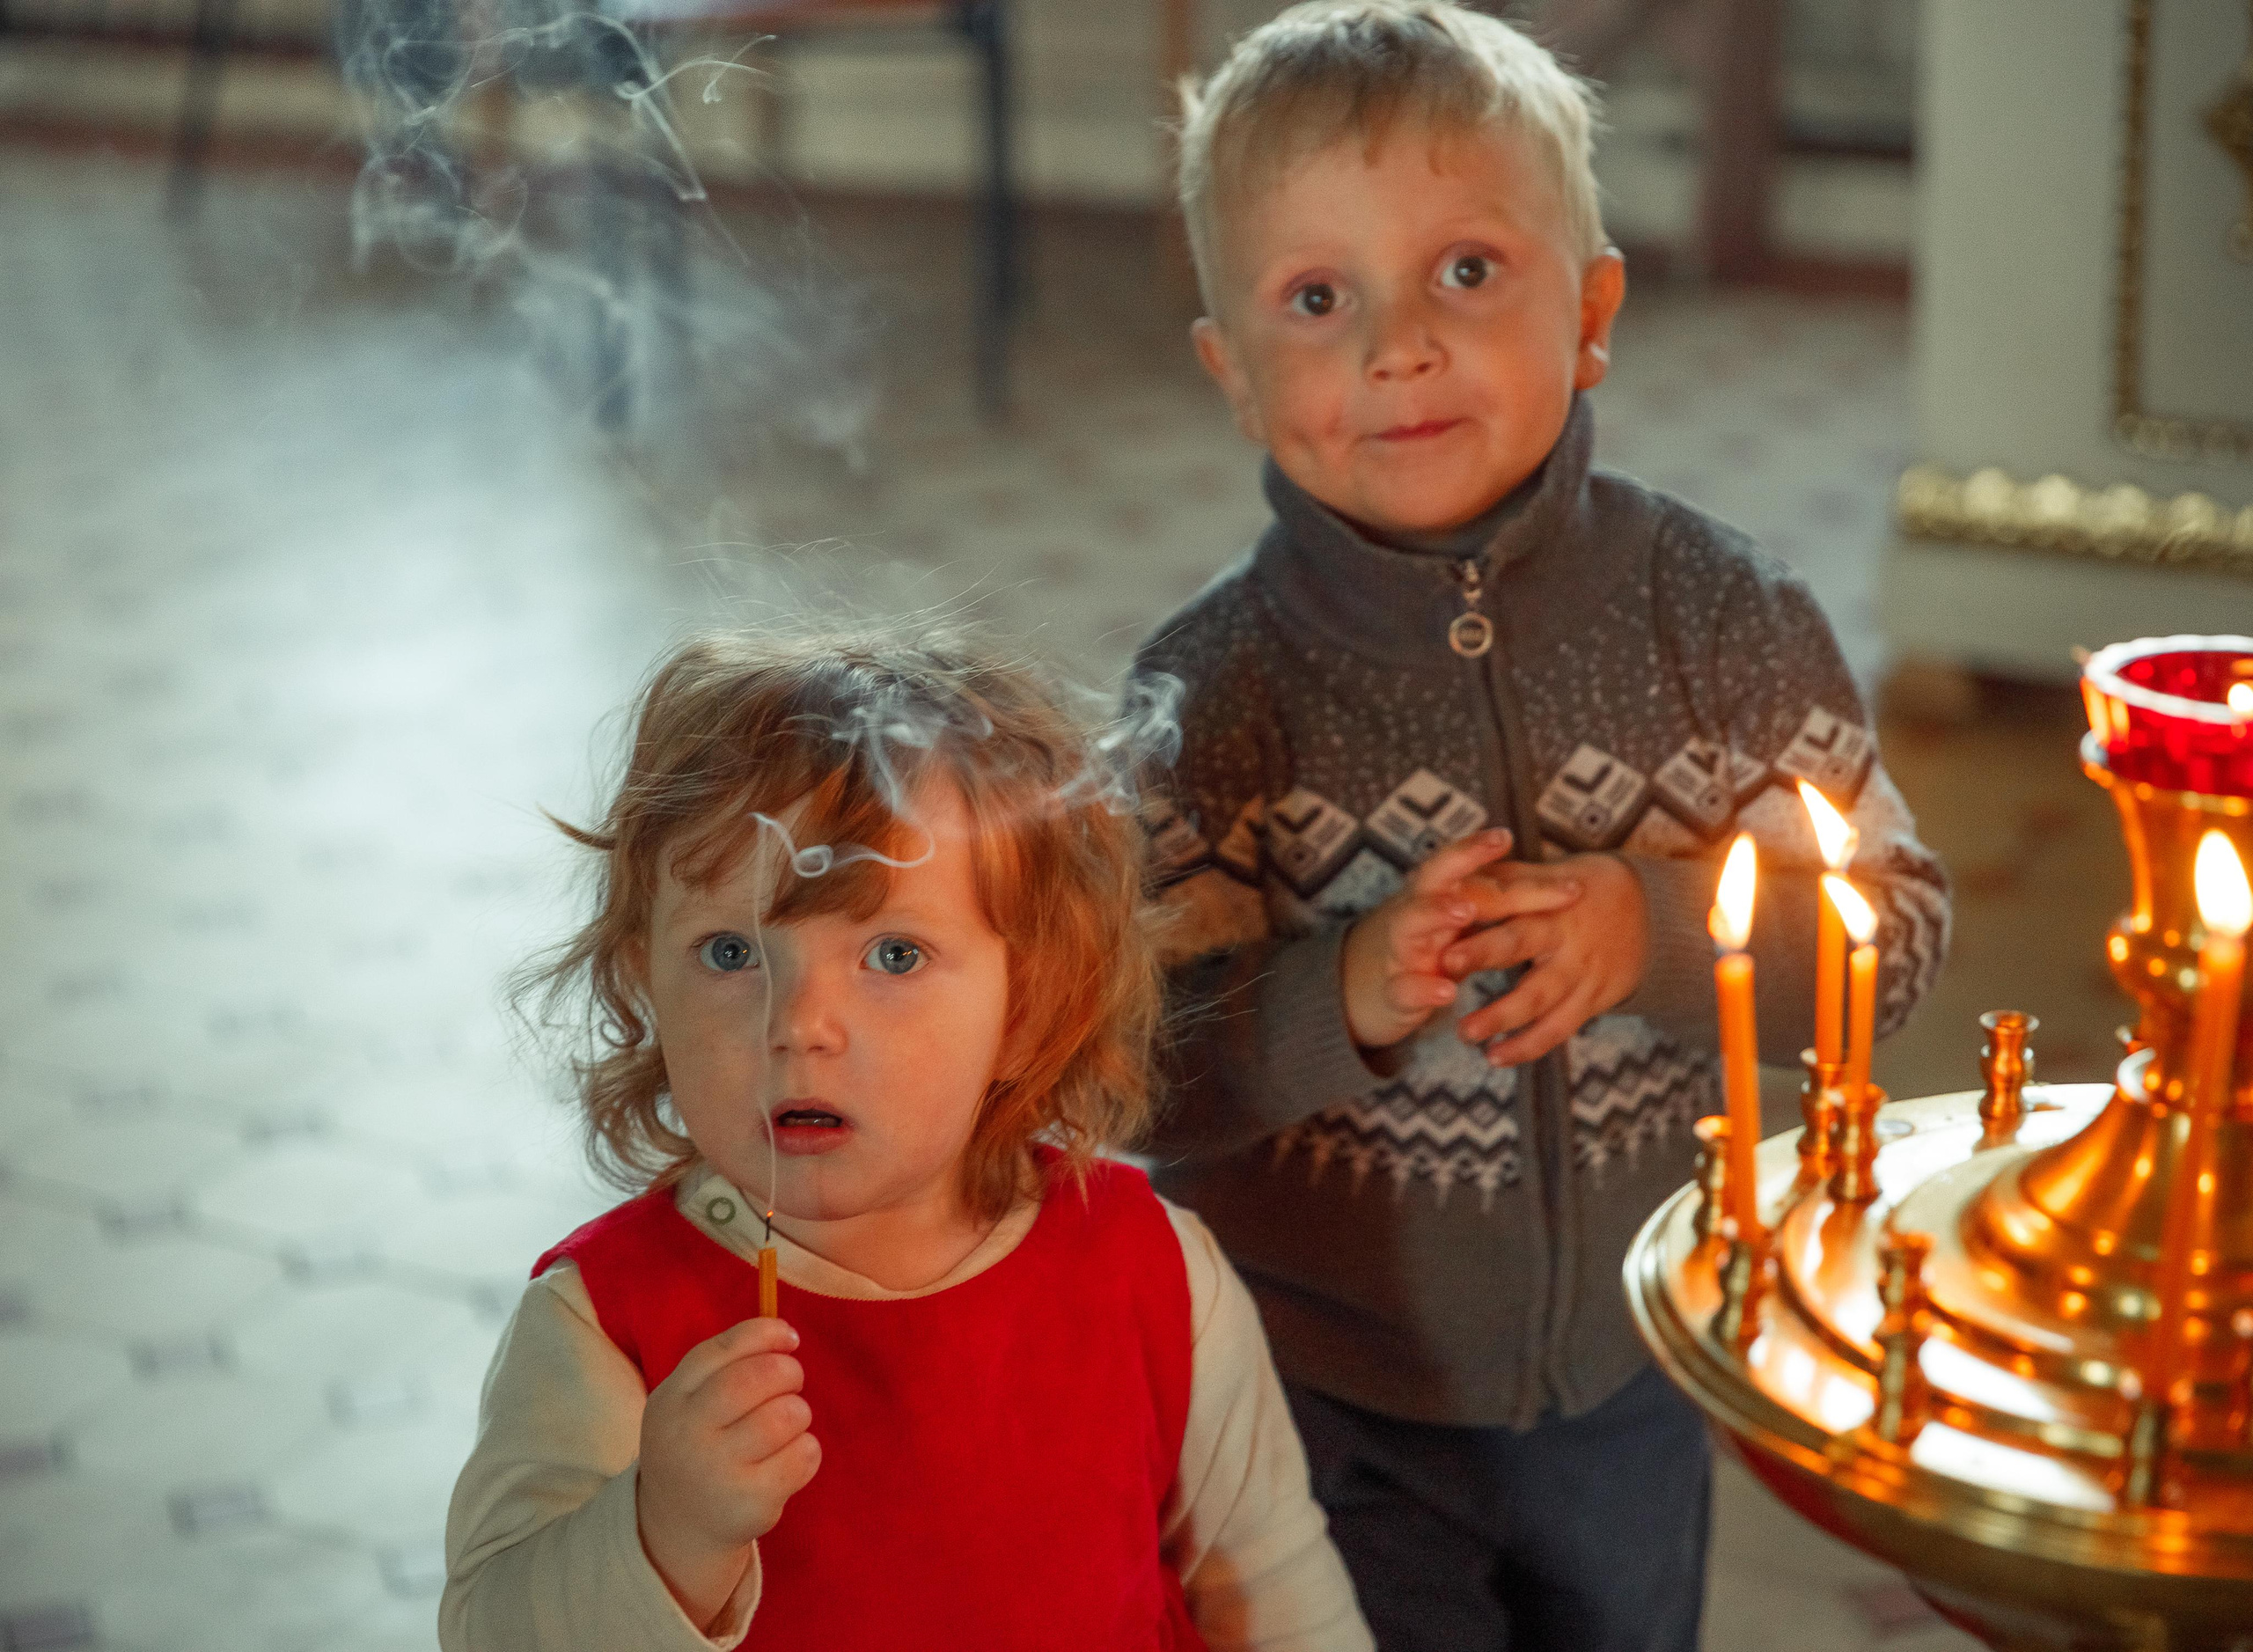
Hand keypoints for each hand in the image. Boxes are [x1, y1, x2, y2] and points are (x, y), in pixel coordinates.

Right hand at [636, 1317, 820, 1628]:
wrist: (681, 1524)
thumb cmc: (700, 1444)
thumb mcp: (690, 1401)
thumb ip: (727, 1363)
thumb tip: (786, 1335)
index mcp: (671, 1400)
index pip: (721, 1350)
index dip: (765, 1334)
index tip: (790, 1338)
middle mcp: (688, 1435)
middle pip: (756, 1378)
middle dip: (788, 1371)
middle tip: (791, 1382)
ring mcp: (718, 1472)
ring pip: (785, 1416)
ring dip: (798, 1412)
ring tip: (787, 1423)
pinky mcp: (750, 1502)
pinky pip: (802, 1456)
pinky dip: (808, 1449)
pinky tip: (790, 1456)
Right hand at [1341, 829, 1579, 1051]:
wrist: (1374, 993)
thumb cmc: (1431, 948)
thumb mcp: (1458, 920)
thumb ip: (1495, 899)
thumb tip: (1555, 879)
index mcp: (1435, 894)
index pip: (1457, 863)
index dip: (1477, 848)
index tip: (1504, 835)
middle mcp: (1416, 913)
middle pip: (1435, 879)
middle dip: (1462, 860)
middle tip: (1496, 848)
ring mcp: (1401, 950)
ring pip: (1410, 922)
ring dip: (1436, 912)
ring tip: (1464, 911)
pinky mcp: (1395, 991)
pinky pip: (1404, 987)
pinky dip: (1423, 988)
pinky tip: (1447, 993)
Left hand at [1445, 853, 1648, 1067]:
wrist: (1653, 912)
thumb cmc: (1584, 889)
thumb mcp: (1550, 875)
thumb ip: (1504, 881)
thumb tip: (1453, 879)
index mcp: (1546, 898)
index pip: (1507, 897)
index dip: (1478, 903)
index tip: (1443, 908)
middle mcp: (1563, 933)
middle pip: (1520, 942)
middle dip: (1484, 952)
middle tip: (1447, 963)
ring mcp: (1580, 970)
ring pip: (1538, 997)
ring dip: (1500, 1016)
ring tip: (1464, 1032)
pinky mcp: (1592, 1000)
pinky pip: (1557, 1028)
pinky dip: (1527, 1046)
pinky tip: (1495, 1057)